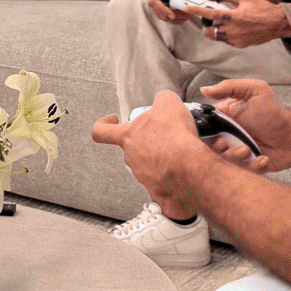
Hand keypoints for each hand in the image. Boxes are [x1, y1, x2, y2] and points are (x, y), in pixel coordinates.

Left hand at [93, 90, 206, 218]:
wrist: (189, 167)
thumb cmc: (175, 136)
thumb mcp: (168, 102)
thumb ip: (161, 99)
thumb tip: (163, 102)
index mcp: (128, 136)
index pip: (101, 131)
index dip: (103, 124)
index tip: (112, 119)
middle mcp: (131, 158)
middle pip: (134, 148)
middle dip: (149, 141)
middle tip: (167, 135)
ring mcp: (144, 176)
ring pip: (150, 165)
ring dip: (163, 158)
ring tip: (180, 151)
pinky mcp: (159, 191)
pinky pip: (165, 183)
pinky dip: (174, 176)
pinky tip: (186, 168)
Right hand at [148, 0, 196, 25]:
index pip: (153, 3)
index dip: (162, 9)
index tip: (172, 14)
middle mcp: (155, 4)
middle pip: (160, 14)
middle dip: (173, 15)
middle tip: (186, 14)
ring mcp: (160, 11)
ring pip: (167, 19)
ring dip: (179, 17)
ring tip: (188, 12)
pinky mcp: (166, 16)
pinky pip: (172, 21)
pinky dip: (180, 19)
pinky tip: (187, 14)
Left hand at [181, 0, 290, 47]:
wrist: (278, 23)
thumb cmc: (263, 8)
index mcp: (234, 16)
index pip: (211, 14)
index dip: (197, 11)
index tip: (187, 8)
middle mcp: (234, 30)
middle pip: (209, 32)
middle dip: (207, 26)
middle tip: (212, 20)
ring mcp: (236, 39)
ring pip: (217, 37)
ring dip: (216, 30)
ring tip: (226, 23)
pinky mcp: (240, 45)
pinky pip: (226, 40)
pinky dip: (226, 34)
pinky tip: (235, 28)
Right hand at [198, 78, 290, 171]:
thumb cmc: (275, 114)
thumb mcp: (255, 91)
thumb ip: (230, 87)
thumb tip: (204, 90)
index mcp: (222, 120)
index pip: (202, 127)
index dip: (202, 133)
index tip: (214, 133)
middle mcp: (225, 137)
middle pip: (207, 147)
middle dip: (216, 148)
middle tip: (227, 144)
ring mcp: (235, 153)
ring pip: (222, 162)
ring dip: (234, 157)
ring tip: (248, 150)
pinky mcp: (245, 167)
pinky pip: (240, 173)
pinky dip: (252, 166)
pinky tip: (262, 158)